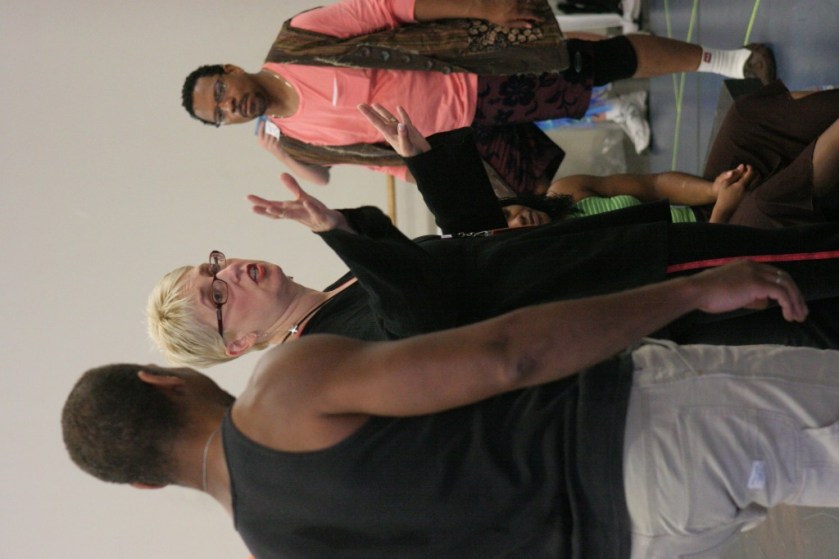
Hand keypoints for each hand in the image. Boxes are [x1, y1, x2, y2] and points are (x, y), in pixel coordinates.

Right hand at [247, 173, 352, 232]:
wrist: (328, 222)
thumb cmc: (311, 210)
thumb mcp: (301, 197)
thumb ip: (292, 186)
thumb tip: (281, 173)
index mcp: (288, 208)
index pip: (272, 205)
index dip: (260, 202)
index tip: (248, 198)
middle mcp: (294, 213)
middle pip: (278, 212)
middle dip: (265, 210)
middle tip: (252, 208)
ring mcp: (305, 216)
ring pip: (292, 215)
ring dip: (281, 212)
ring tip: (271, 208)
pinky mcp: (319, 216)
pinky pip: (314, 212)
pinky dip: (310, 207)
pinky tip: (306, 202)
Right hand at [256, 120, 284, 158]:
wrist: (279, 154)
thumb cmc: (273, 144)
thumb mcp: (268, 139)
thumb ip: (266, 133)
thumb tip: (266, 123)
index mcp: (260, 142)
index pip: (259, 132)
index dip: (261, 126)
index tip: (263, 120)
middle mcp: (263, 144)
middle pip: (266, 132)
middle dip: (268, 125)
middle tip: (270, 120)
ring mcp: (268, 145)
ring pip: (272, 134)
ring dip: (274, 128)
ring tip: (275, 124)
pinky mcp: (274, 146)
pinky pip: (276, 137)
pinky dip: (277, 132)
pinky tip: (278, 130)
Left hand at [357, 103, 430, 156]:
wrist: (422, 159)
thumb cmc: (412, 155)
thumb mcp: (407, 146)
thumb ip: (403, 135)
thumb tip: (401, 124)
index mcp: (389, 134)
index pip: (376, 122)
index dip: (368, 113)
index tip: (359, 105)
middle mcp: (393, 131)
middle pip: (379, 119)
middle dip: (370, 112)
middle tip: (361, 104)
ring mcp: (401, 130)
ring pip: (389, 117)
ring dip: (382, 111)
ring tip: (374, 104)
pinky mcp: (410, 129)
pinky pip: (405, 118)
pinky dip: (402, 113)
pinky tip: (398, 108)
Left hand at [470, 0, 544, 27]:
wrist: (485, 4)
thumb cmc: (495, 16)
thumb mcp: (506, 24)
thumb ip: (519, 24)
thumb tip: (531, 25)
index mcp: (517, 13)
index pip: (531, 15)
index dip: (538, 17)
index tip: (543, 19)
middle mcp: (518, 4)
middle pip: (531, 6)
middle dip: (538, 9)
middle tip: (544, 12)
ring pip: (528, 0)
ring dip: (534, 2)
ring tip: (539, 5)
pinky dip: (527, 1)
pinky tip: (529, 2)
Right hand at [689, 260, 807, 321]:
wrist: (696, 291)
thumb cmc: (707, 295)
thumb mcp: (731, 293)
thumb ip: (748, 295)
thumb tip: (762, 302)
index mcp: (747, 265)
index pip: (774, 274)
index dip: (785, 289)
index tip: (789, 304)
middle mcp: (754, 266)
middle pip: (784, 277)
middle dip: (796, 295)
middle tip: (801, 312)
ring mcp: (756, 273)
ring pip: (786, 285)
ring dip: (796, 301)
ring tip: (799, 317)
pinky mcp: (757, 283)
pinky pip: (781, 293)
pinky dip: (788, 304)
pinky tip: (788, 315)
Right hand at [709, 164, 754, 222]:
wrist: (725, 209)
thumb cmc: (723, 195)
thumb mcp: (725, 183)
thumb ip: (734, 174)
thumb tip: (742, 166)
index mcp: (741, 185)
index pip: (751, 173)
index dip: (750, 167)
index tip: (746, 166)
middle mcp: (748, 189)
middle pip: (758, 177)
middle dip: (755, 172)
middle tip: (749, 170)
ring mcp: (750, 194)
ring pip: (758, 182)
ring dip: (756, 177)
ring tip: (749, 176)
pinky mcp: (750, 198)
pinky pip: (756, 187)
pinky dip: (755, 183)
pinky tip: (750, 183)